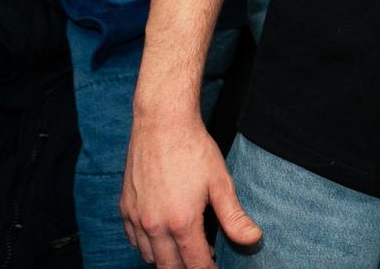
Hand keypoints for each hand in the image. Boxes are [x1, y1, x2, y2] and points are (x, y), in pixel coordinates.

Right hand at [120, 113, 259, 267]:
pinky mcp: (126, 208)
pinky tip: (162, 239)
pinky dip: (147, 247)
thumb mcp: (220, 183)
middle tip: (203, 263)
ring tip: (185, 253)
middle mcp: (154, 225)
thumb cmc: (194, 150)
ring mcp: (137, 218)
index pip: (194, 263)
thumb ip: (234, 217)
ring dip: (166, 261)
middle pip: (169, 267)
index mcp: (181, 222)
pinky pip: (134, 241)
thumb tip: (253, 239)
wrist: (161, 124)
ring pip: (149, 256)